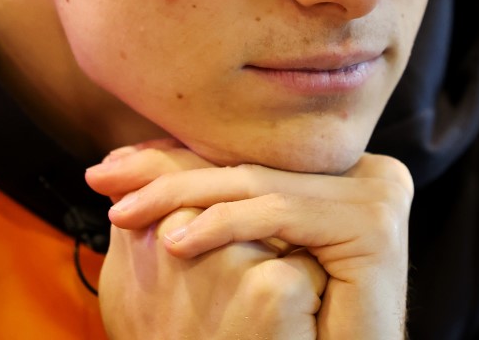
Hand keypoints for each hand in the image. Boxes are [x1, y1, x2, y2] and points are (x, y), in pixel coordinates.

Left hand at [86, 140, 412, 339]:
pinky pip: (283, 214)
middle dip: (165, 172)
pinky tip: (175, 242)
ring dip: (179, 197)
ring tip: (122, 214)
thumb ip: (211, 205)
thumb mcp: (239, 256)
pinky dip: (223, 225)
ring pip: (259, 186)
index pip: (245, 156)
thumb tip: (129, 162)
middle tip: (102, 175)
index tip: (113, 166)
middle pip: (249, 168)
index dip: (175, 159)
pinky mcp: (373, 221)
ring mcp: (376, 190)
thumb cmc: (286, 332)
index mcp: (334, 172)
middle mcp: (364, 170)